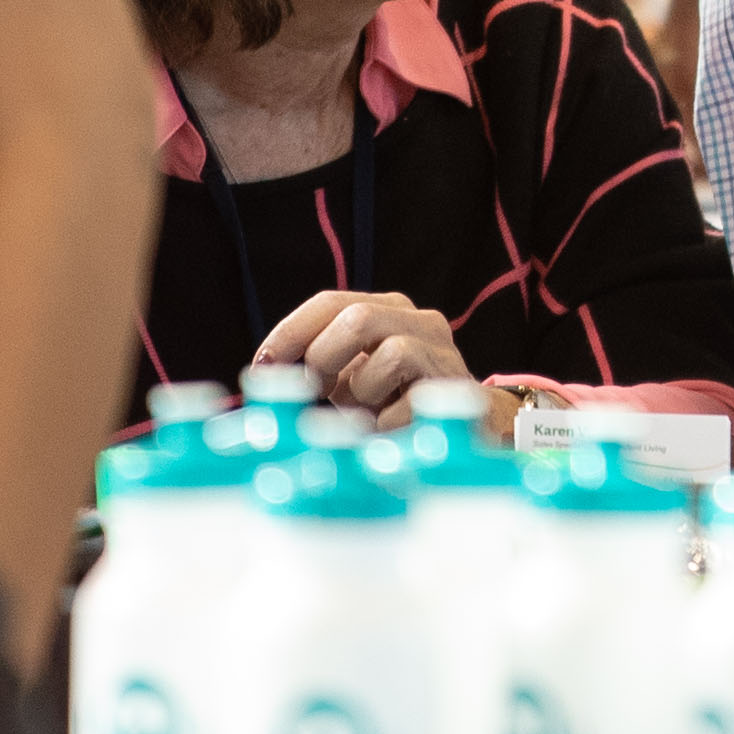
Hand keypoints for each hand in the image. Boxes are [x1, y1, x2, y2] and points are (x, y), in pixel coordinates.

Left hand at [258, 288, 475, 426]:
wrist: (469, 429)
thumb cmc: (396, 403)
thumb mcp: (353, 381)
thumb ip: (320, 369)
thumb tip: (265, 375)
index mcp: (387, 310)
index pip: (330, 303)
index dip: (290, 332)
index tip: (263, 365)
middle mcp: (419, 321)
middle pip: (357, 319)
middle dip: (323, 358)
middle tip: (314, 392)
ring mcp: (443, 352)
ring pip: (390, 354)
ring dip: (365, 394)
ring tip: (369, 413)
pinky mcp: (457, 387)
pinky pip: (409, 403)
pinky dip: (388, 424)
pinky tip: (391, 431)